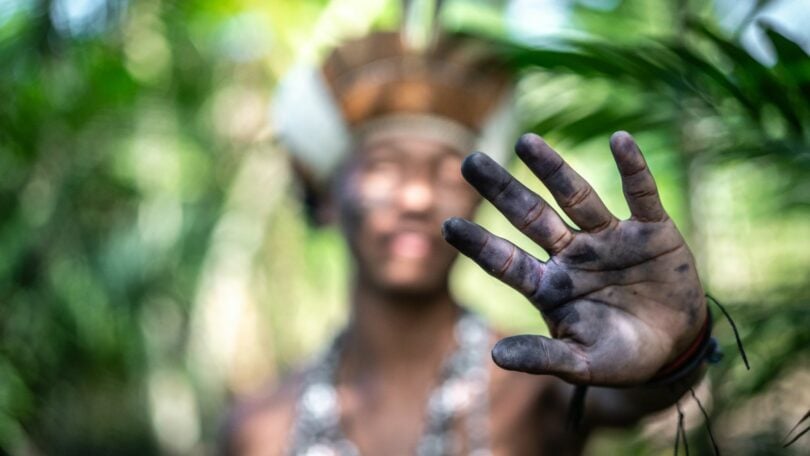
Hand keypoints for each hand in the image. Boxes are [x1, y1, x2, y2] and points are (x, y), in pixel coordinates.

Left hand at [442, 132, 706, 385]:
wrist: (675, 349)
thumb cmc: (620, 357)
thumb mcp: (582, 362)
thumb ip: (542, 356)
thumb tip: (495, 357)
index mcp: (549, 286)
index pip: (506, 261)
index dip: (479, 244)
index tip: (447, 226)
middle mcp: (572, 254)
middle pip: (531, 216)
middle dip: (502, 191)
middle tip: (469, 161)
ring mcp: (609, 239)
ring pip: (576, 197)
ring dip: (553, 169)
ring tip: (526, 142)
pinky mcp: (651, 231)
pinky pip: (641, 195)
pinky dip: (634, 170)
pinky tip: (620, 140)